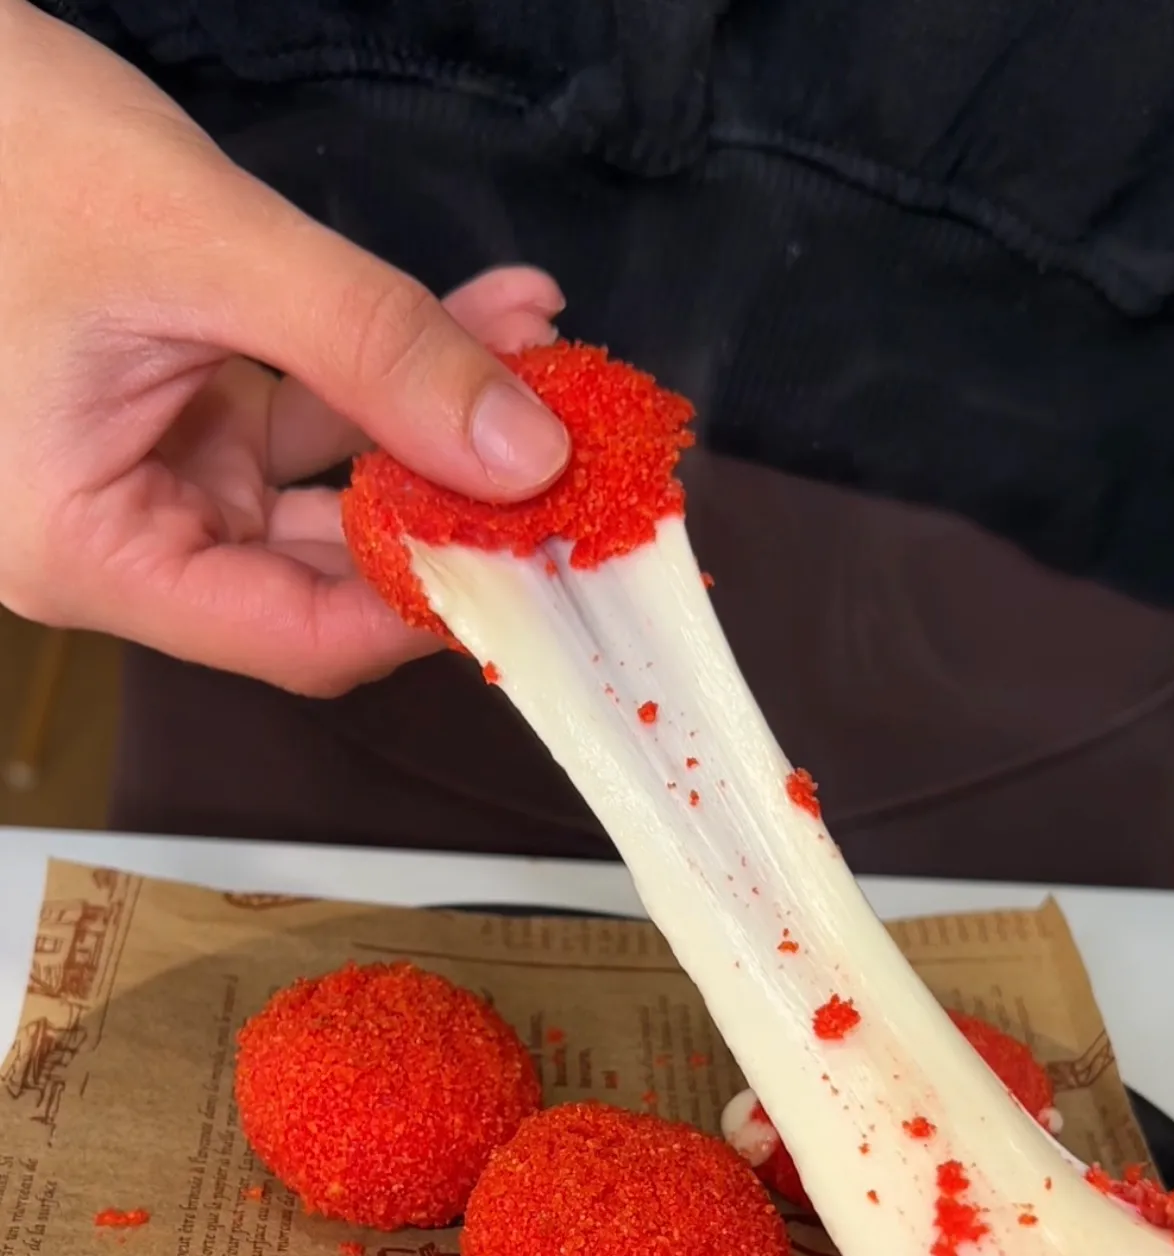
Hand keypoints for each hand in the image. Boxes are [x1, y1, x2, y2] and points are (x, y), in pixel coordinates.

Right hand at [0, 0, 568, 693]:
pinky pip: (305, 417)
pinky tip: (484, 318)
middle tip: (567, 450)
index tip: (541, 551)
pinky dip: (386, 369)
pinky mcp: (174, 414)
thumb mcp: (204, 243)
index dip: (429, 607)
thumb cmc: (1, 149)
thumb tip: (525, 455)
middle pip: (325, 576)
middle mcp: (121, 537)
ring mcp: (150, 476)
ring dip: (436, 421)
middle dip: (451, 502)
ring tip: (540, 350)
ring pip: (330, 490)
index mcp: (89, 550)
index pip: (299, 639)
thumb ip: (372, 348)